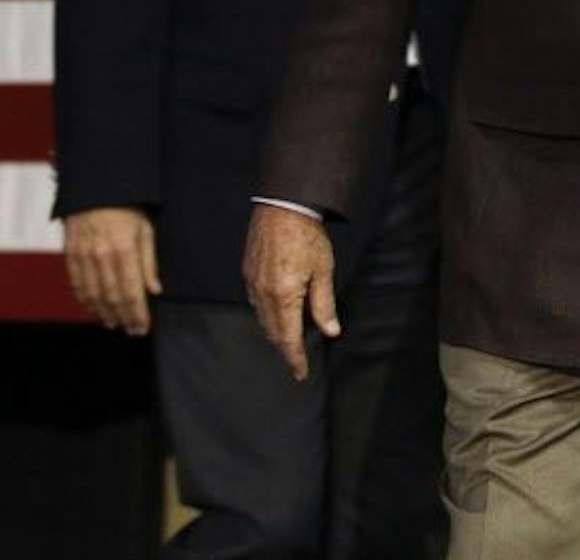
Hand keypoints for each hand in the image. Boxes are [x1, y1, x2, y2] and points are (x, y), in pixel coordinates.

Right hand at [62, 206, 160, 334]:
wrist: (96, 185)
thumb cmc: (127, 206)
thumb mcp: (146, 230)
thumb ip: (149, 263)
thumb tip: (155, 291)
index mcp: (124, 250)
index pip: (131, 292)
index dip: (137, 314)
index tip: (143, 327)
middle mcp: (101, 256)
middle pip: (111, 297)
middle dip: (122, 317)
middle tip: (130, 330)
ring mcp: (83, 255)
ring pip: (92, 294)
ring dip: (103, 312)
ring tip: (113, 323)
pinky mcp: (70, 252)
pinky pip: (76, 283)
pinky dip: (84, 299)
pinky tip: (92, 307)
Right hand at [242, 204, 340, 380]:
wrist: (283, 206)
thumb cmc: (307, 236)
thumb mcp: (323, 271)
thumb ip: (324, 304)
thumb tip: (331, 331)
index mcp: (283, 296)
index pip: (288, 338)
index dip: (295, 358)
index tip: (300, 373)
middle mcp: (263, 293)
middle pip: (272, 332)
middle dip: (285, 349)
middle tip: (297, 360)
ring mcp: (252, 283)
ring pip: (262, 319)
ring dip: (275, 332)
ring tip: (290, 341)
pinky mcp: (248, 272)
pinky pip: (256, 303)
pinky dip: (267, 314)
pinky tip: (277, 313)